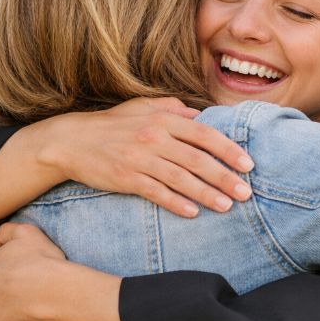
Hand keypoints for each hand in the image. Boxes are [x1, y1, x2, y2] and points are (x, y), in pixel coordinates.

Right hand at [39, 97, 253, 217]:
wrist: (71, 141)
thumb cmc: (113, 125)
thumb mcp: (143, 107)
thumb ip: (174, 109)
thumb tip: (203, 116)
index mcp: (163, 119)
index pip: (204, 134)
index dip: (229, 150)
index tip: (248, 165)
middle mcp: (154, 137)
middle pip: (197, 159)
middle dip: (225, 177)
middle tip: (245, 193)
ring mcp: (139, 158)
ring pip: (180, 178)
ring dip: (206, 194)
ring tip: (226, 206)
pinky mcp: (126, 178)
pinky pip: (156, 192)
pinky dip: (175, 203)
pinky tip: (193, 212)